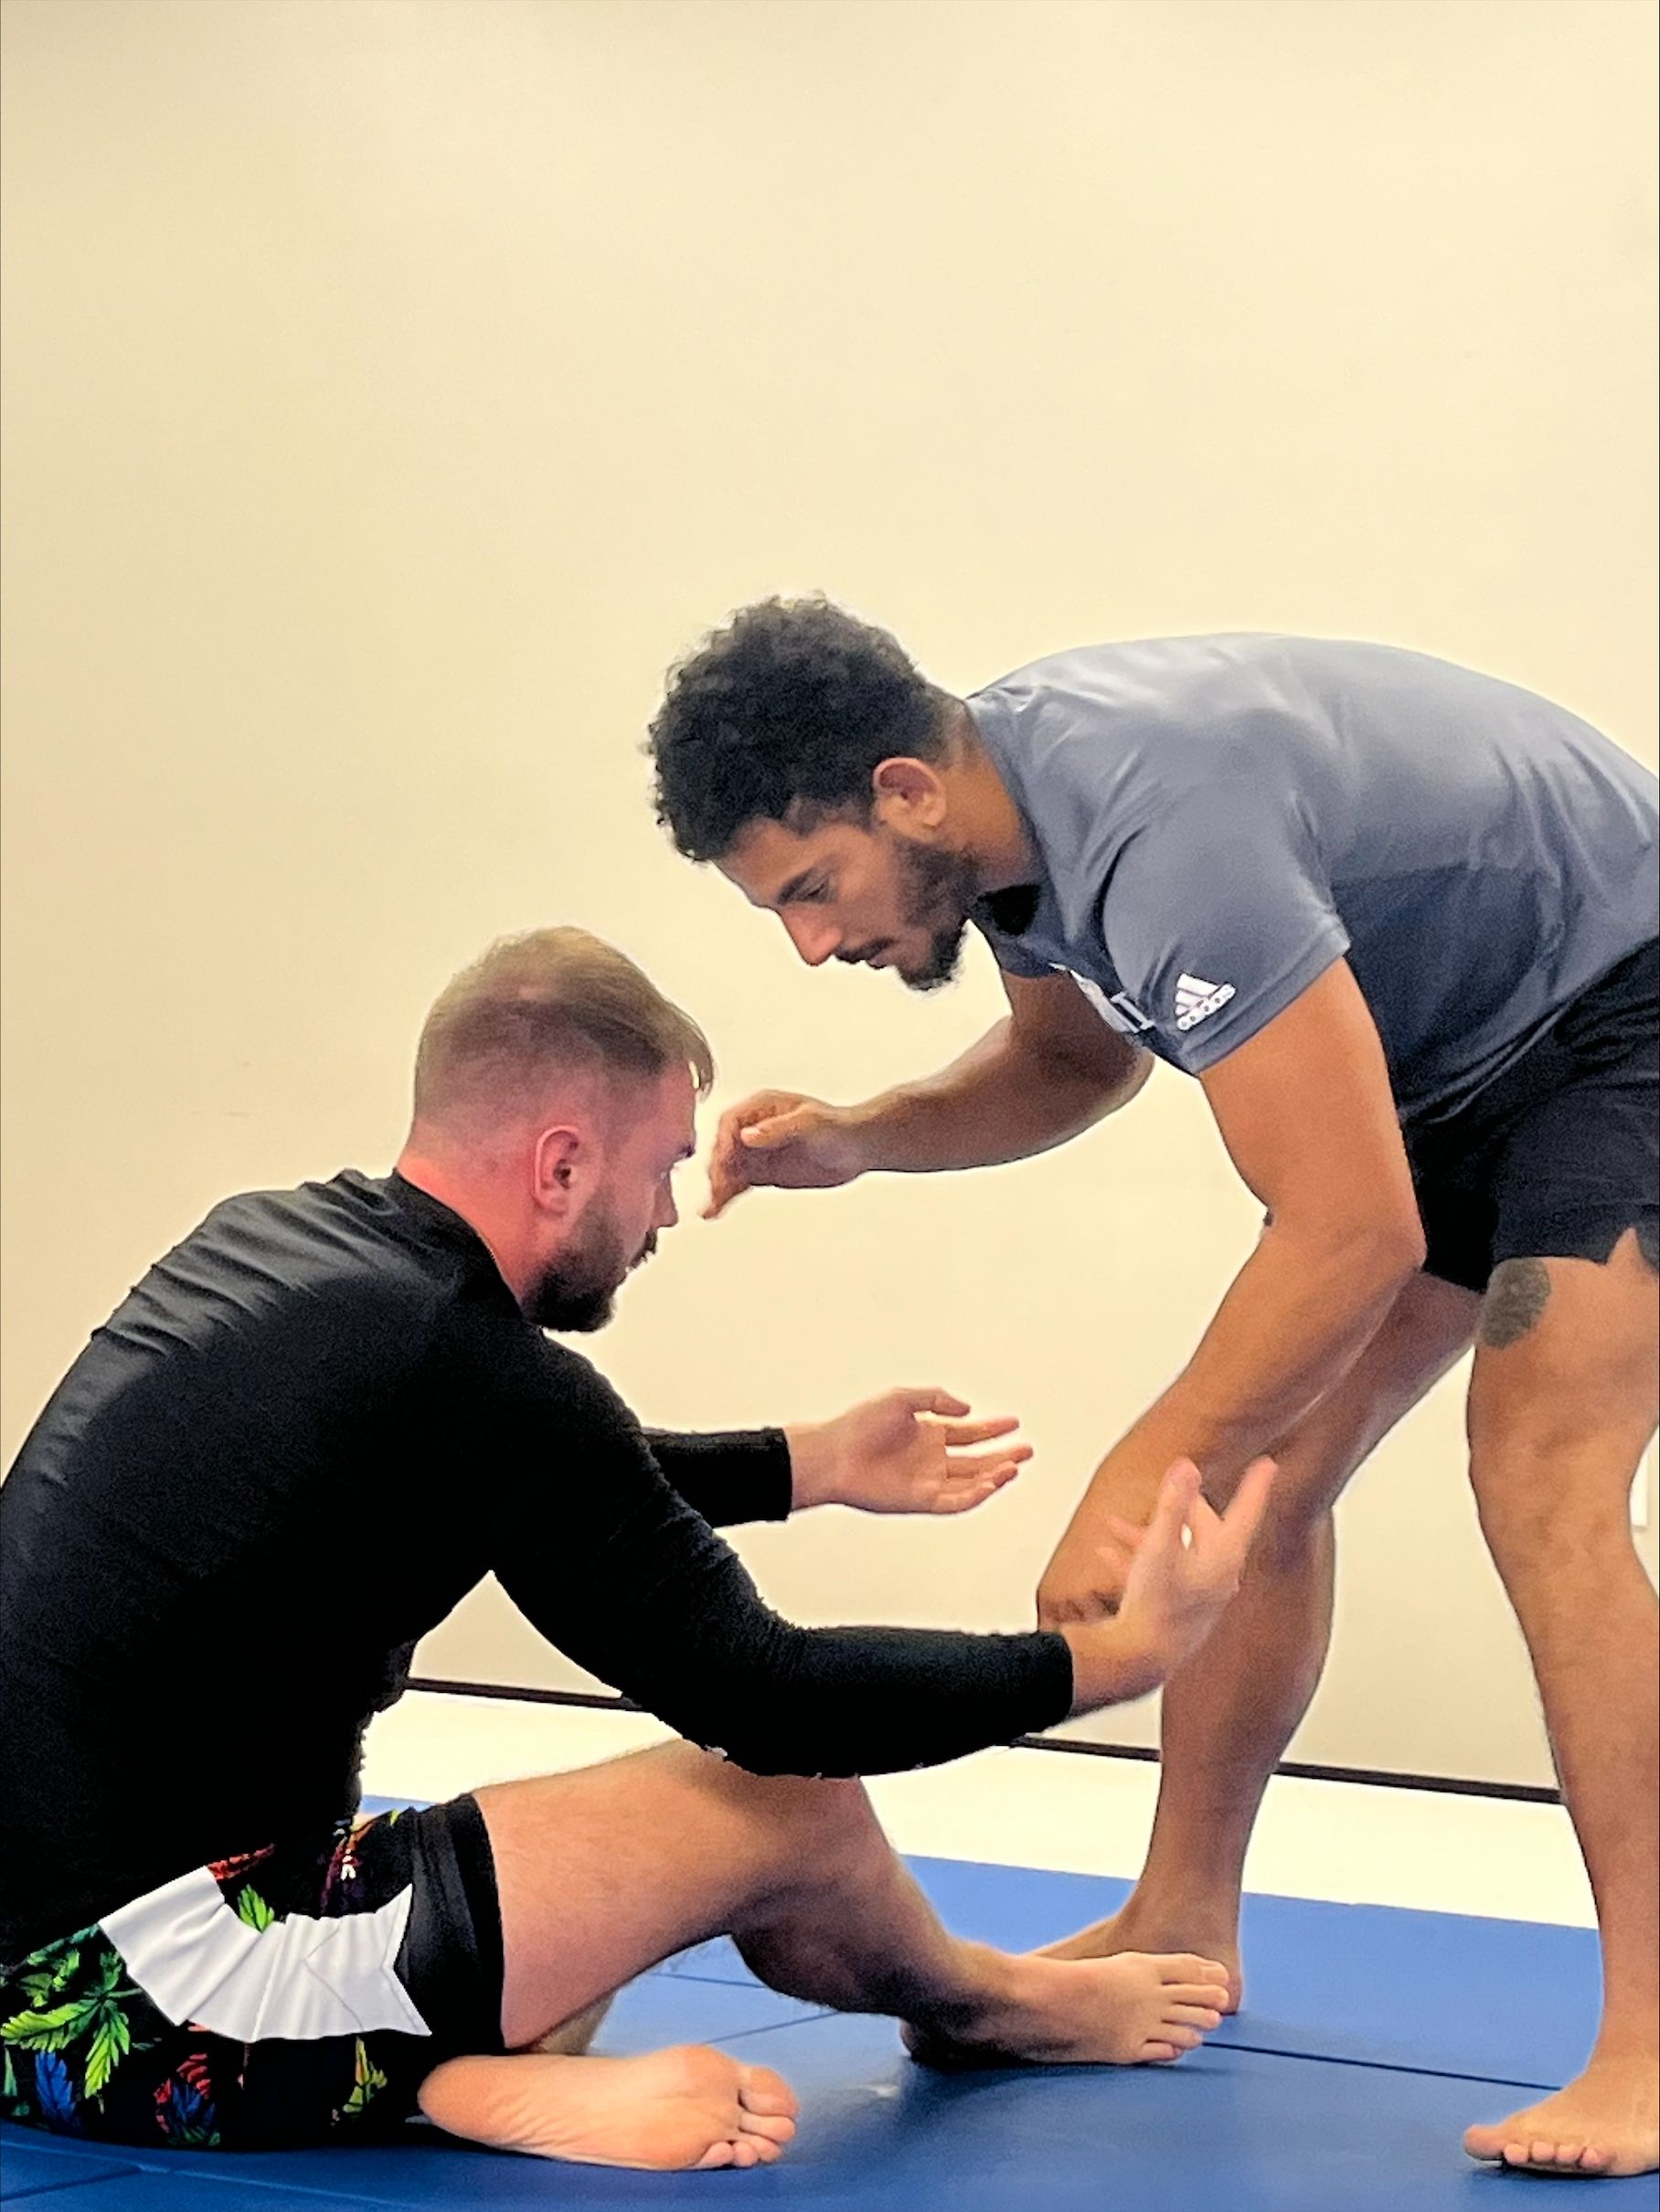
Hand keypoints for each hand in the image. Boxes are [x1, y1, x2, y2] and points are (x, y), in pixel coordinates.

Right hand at [703, 1091, 868, 1219]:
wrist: (859, 1148)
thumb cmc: (839, 1126)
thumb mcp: (808, 1123)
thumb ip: (777, 1130)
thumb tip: (747, 1136)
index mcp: (761, 1108)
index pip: (730, 1123)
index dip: (723, 1142)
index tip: (723, 1161)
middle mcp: (754, 1129)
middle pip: (724, 1148)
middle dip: (719, 1169)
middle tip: (719, 1189)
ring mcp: (756, 1153)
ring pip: (728, 1170)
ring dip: (717, 1187)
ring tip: (710, 1208)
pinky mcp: (762, 1174)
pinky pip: (737, 1185)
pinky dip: (725, 1197)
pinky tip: (713, 1211)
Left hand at [785, 1388, 1031, 1513]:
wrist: (834, 1454)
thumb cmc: (859, 1424)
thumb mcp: (902, 1397)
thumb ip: (937, 1399)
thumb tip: (968, 1410)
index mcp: (928, 1433)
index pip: (969, 1433)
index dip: (993, 1428)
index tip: (1015, 1423)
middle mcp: (931, 1459)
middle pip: (977, 1460)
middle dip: (1004, 1455)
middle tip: (1027, 1449)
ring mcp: (927, 1481)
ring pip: (971, 1482)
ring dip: (995, 1475)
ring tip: (1016, 1465)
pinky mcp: (920, 1501)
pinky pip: (956, 1501)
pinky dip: (976, 1494)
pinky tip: (992, 1483)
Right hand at [1059, 1458, 1275, 1710]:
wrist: (1137, 1660)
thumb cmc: (1155, 1606)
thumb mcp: (1160, 1544)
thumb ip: (1172, 1503)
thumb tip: (1186, 1465)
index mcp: (1223, 1557)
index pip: (1246, 1511)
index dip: (1256, 1485)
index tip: (1268, 1464)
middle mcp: (1217, 1576)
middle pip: (1203, 1528)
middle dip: (1180, 1506)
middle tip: (1170, 1487)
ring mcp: (1197, 1595)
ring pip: (1176, 1551)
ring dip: (1147, 1535)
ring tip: (1116, 1525)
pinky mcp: (1175, 1610)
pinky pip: (1159, 1576)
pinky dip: (1137, 1561)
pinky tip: (1109, 1555)